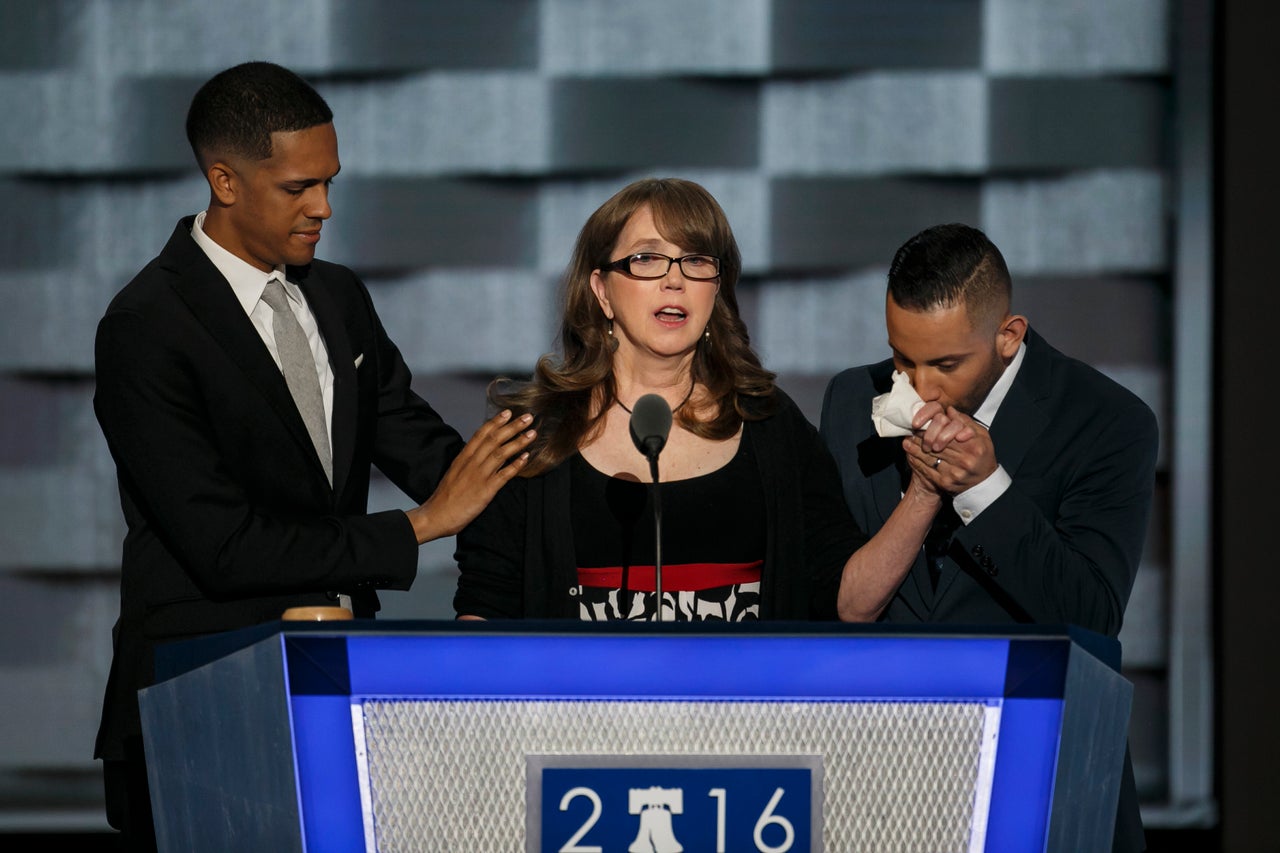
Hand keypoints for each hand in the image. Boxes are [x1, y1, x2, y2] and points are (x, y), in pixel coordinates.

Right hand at [406, 410, 534, 542]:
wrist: (437, 515)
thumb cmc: (445, 497)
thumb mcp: (454, 472)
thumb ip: (467, 462)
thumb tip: (479, 453)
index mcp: (463, 457)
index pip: (481, 434)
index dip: (495, 422)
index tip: (508, 412)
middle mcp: (471, 463)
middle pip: (494, 439)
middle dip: (512, 427)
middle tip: (527, 417)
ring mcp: (479, 475)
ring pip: (501, 453)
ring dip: (518, 442)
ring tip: (532, 433)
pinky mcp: (486, 490)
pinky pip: (504, 474)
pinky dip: (516, 464)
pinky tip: (526, 457)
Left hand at [904, 405, 995, 493]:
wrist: (983, 483)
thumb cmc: (982, 455)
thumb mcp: (981, 436)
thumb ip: (966, 422)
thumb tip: (949, 410)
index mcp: (974, 446)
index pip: (950, 432)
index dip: (935, 427)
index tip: (925, 423)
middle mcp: (965, 460)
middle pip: (938, 444)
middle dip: (923, 436)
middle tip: (913, 429)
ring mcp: (955, 473)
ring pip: (929, 456)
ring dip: (916, 447)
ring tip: (908, 439)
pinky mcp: (945, 482)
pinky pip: (926, 469)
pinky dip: (916, 459)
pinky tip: (909, 451)